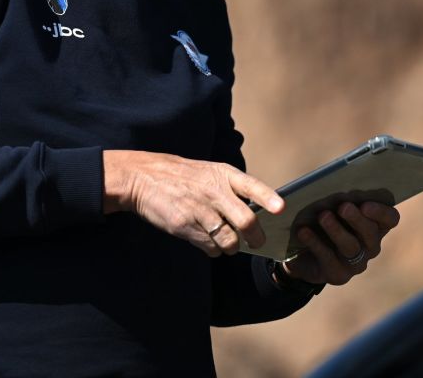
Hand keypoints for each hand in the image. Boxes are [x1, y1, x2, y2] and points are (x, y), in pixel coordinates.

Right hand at [103, 150, 283, 256]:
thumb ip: (230, 190)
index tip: (281, 209)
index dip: (268, 198)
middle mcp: (213, 191)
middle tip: (257, 242)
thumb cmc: (182, 176)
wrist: (142, 178)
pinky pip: (210, 247)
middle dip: (256, 237)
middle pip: (246, 221)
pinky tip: (206, 240)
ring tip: (227, 242)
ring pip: (230, 241)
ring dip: (232, 247)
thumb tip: (254, 217)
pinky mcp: (185, 226)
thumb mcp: (208, 172)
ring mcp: (199, 209)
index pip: (252, 186)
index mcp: (222, 174)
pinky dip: (213, 250)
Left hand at [283, 201, 399, 285]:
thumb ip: (335, 196)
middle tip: (343, 206)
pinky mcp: (337, 274)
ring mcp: (355, 263)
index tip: (365, 204)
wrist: (303, 255)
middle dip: (357, 219)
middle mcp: (370, 245)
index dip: (381, 212)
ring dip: (336, 230)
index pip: (390, 219)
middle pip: (371, 233)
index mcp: (374, 225)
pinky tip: (303, 231)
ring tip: (323, 216)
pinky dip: (315, 243)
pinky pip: (328, 259)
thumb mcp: (329, 206)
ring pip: (351, 247)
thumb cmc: (321, 222)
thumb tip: (329, 182)